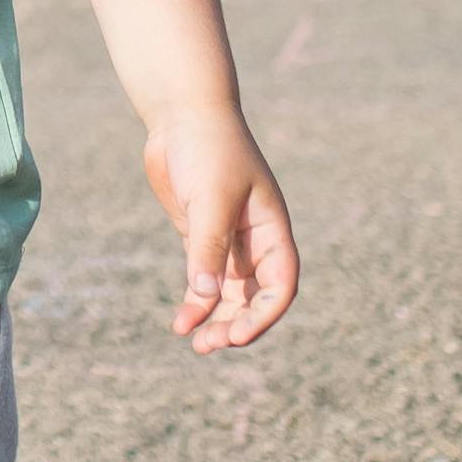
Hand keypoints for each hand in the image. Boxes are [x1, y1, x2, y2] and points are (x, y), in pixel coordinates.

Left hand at [143, 103, 299, 351]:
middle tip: (208, 345)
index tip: (236, 335)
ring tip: (195, 343)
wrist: (181, 115)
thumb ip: (208, 248)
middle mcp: (254, 239)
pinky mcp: (199, 235)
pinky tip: (180, 322)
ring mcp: (226, 239)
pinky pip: (202, 278)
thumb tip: (204, 296)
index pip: (280, 284)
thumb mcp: (211, 199)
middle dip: (236, 324)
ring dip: (214, 319)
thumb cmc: (207, 148)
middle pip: (254, 296)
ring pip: (228, 293)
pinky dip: (194, 301)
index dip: (263, 315)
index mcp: (272, 229)